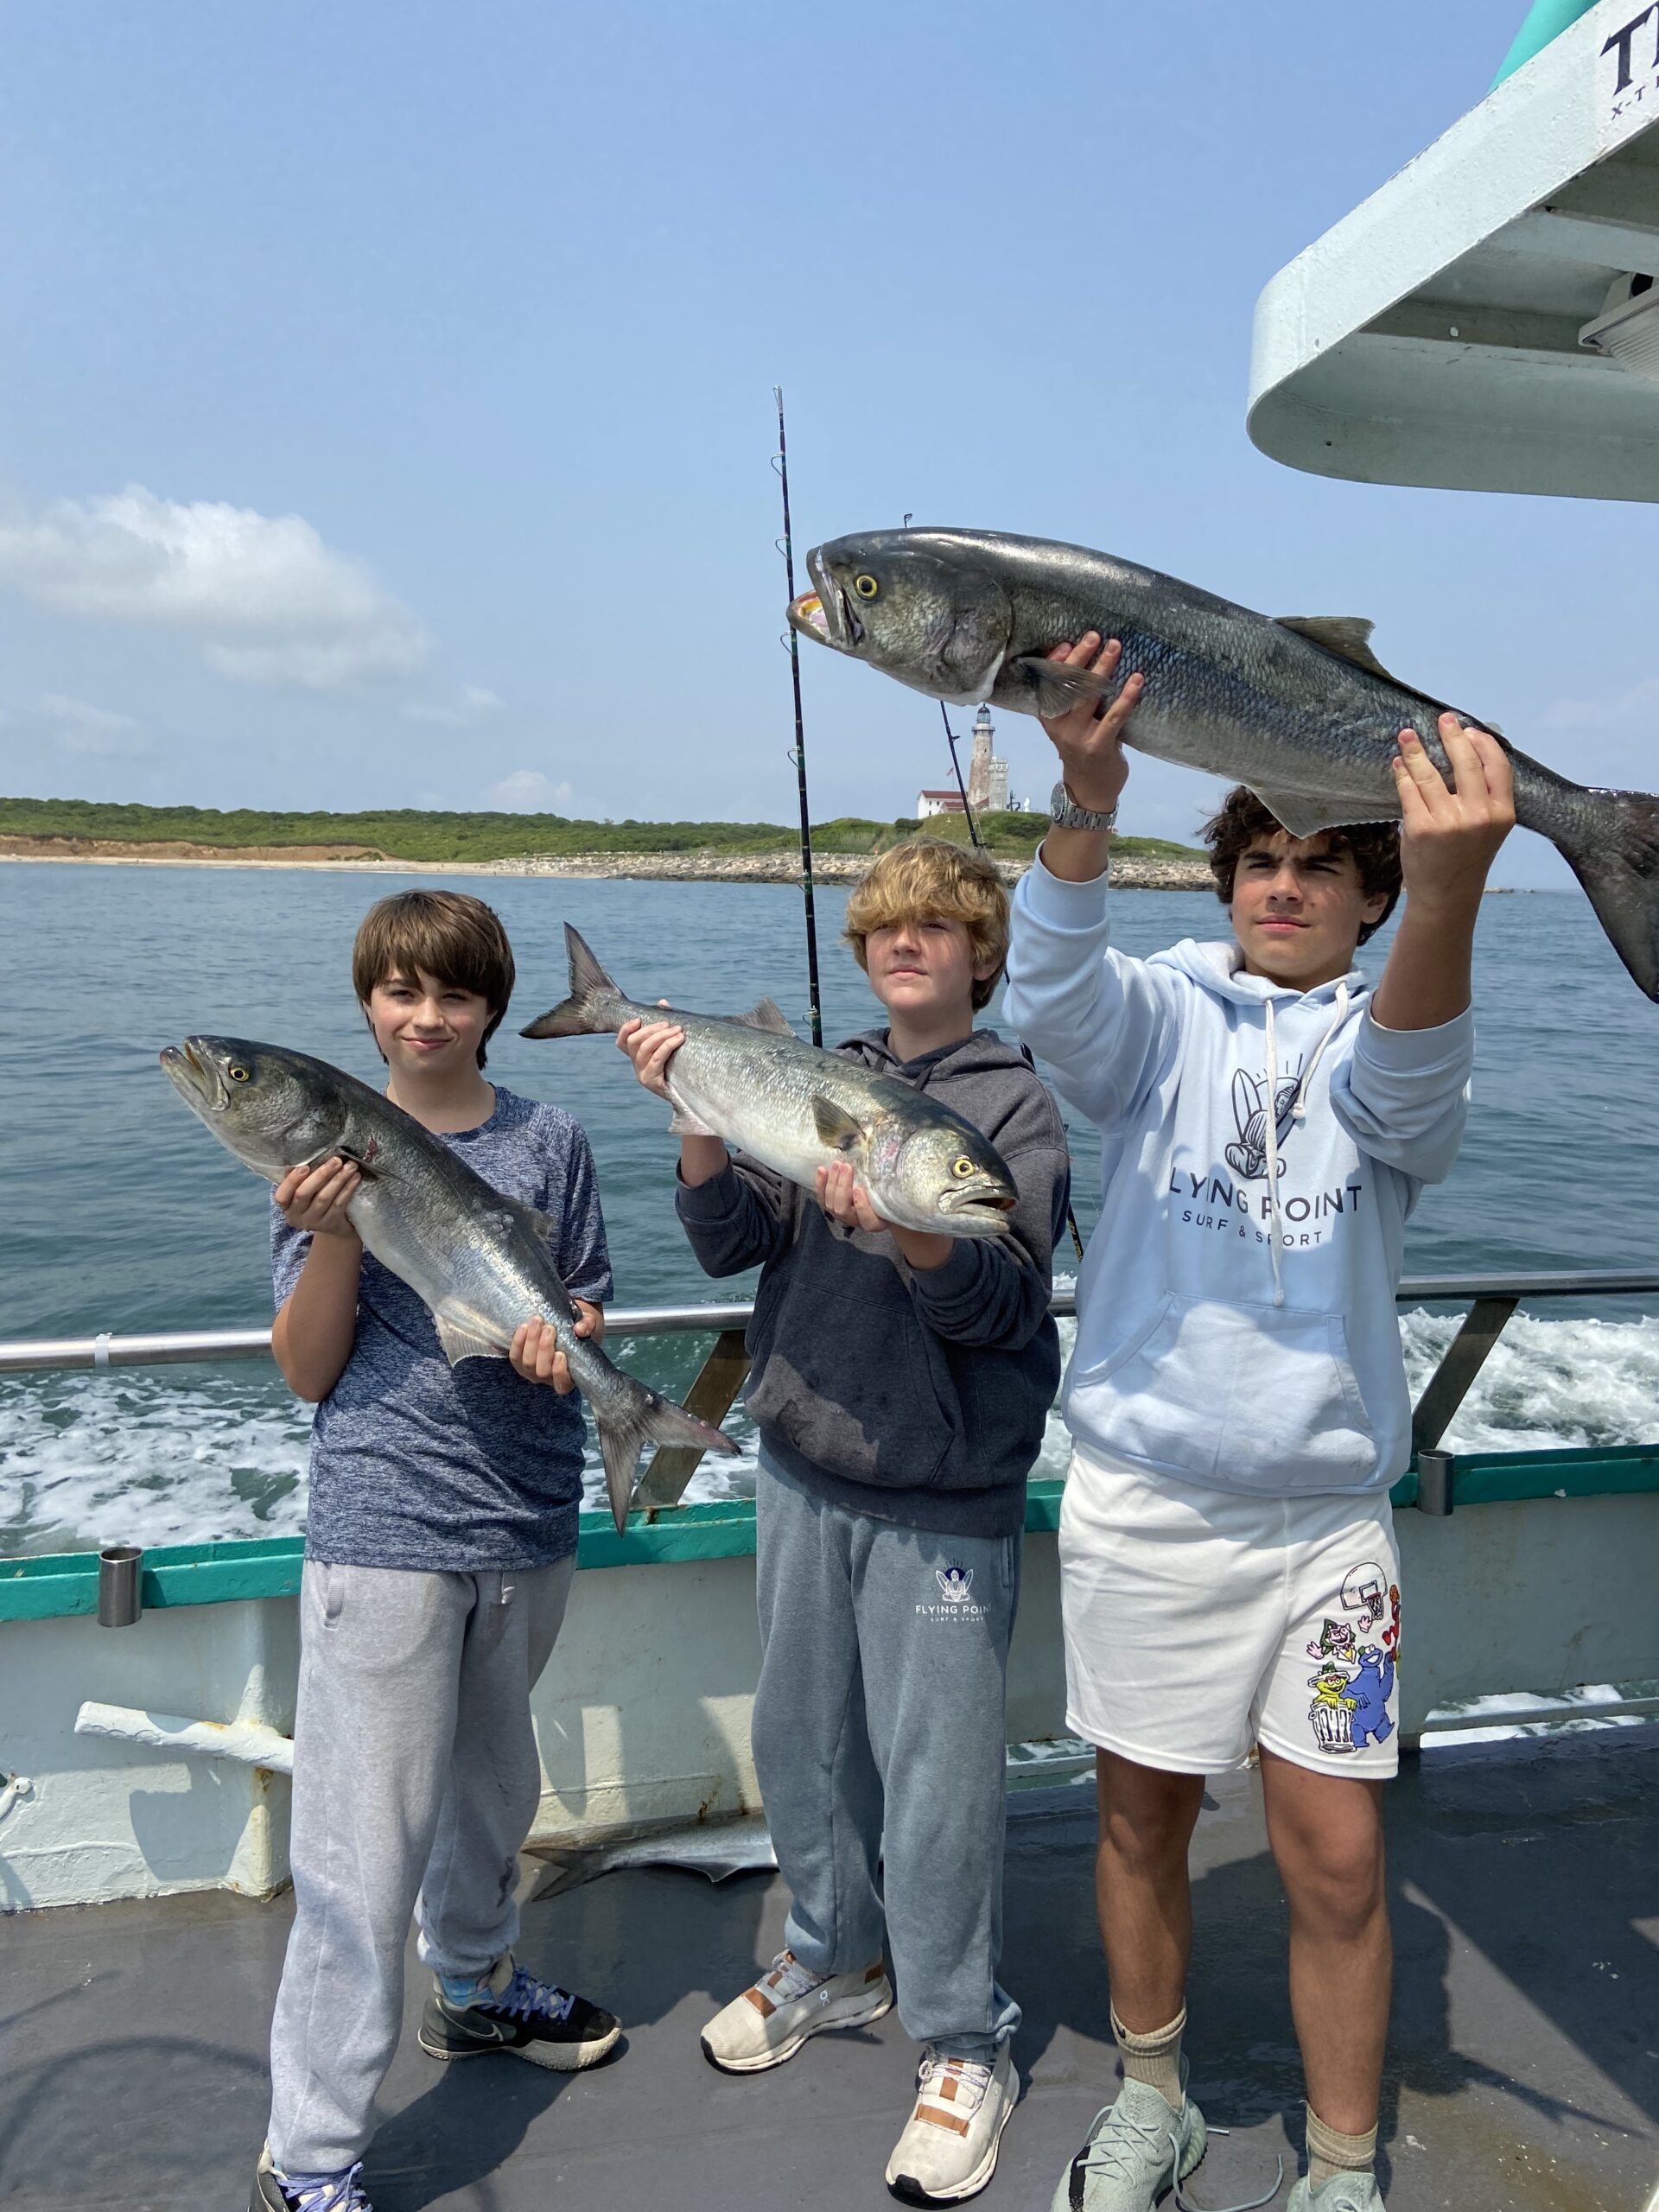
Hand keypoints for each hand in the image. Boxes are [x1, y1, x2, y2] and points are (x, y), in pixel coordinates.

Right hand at [274, 1157, 360, 1241]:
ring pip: (324, 1198)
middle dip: (321, 1175)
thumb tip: (304, 1159)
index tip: (305, 1167)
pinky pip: (339, 1204)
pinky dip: (348, 1189)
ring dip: (338, 1179)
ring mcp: (313, 1222)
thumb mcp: (304, 1189)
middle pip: (304, 1194)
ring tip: (350, 1166)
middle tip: (336, 1160)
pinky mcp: (330, 1223)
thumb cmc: (314, 1198)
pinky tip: (355, 1177)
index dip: (292, 1181)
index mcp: (285, 1205)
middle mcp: (296, 1216)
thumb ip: (301, 1177)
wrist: (332, 1223)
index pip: (281, 1195)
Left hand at [509, 1301, 602, 1393]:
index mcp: (569, 1376)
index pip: (562, 1384)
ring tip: (538, 1322)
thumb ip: (588, 1325)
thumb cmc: (577, 1330)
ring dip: (531, 1341)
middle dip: (544, 1349)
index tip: (560, 1354)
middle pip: (542, 1371)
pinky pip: (515, 1356)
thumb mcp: (588, 1324)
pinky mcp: (519, 1362)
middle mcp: (548, 1378)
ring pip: (527, 1363)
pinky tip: (525, 1327)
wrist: (561, 1325)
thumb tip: (579, 1330)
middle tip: (550, 1328)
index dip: (559, 1372)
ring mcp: (532, 1372)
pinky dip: (518, 1342)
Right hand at [617, 1005, 682, 1099]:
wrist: (691, 1093)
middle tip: (669, 1024)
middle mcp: (636, 1065)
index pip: (622, 1042)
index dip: (625, 1030)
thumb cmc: (682, 1065)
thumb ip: (665, 1025)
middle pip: (634, 1042)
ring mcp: (642, 1074)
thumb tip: (662, 1003)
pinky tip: (679, 1040)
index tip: (637, 1019)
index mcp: (637, 1056)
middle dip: (651, 1029)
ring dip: (662, 1036)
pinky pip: (657, 1059)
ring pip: (645, 1049)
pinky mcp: (651, 1082)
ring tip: (679, 1031)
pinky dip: (667, 1046)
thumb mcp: (671, 1044)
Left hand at [815, 1161, 950, 1272]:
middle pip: (845, 1211)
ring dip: (832, 1184)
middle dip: (842, 1188)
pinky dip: (820, 1185)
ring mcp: (848, 1213)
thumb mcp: (908, 1185)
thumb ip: (912, 1178)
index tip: (861, 1188)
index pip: (870, 1221)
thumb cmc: (903, 1188)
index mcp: (881, 1221)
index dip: (862, 1207)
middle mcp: (862, 1220)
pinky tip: (822, 1169)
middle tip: (846, 1165)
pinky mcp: (836, 1204)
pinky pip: (823, 1199)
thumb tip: (939, 1162)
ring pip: (832, 1206)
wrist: (891, 1195)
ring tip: (838, 1163)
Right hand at [1038, 633, 1140, 811]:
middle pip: (1068, 684)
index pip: (1049, 683)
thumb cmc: (1083, 749)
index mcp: (1049, 717)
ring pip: (1089, 695)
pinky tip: (1136, 680)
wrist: (1090, 790)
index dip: (1056, 661)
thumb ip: (1074, 699)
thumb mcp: (1070, 725)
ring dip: (1103, 668)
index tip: (1067, 642)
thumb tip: (1085, 662)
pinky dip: (1127, 696)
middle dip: (1081, 657)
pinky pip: (1114, 716)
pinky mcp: (1098, 746)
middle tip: (1095, 636)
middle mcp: (1059, 726)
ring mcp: (1077, 737)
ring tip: (1115, 646)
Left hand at [1393, 717, 1513, 912]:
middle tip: (1441, 719)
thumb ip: (1484, 796)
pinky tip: (1398, 764)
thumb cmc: (1466, 857)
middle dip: (1451, 735)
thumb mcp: (1489, 828)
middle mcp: (1479, 815)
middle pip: (1466, 762)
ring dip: (1416, 750)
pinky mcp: (1422, 828)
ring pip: (1431, 775)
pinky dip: (1402, 774)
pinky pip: (1410, 791)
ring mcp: (1450, 822)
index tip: (1468, 729)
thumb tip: (1467, 750)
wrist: (1447, 895)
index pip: (1498, 765)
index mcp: (1503, 813)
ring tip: (1407, 735)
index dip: (1483, 742)